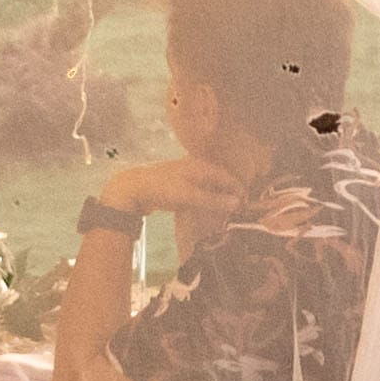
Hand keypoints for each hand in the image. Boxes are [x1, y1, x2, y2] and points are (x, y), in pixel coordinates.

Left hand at [85, 156, 230, 232]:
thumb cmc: (161, 189)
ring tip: (226, 214)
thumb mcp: (189, 196)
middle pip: (219, 181)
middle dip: (230, 195)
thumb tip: (238, 203)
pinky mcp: (177, 187)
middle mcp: (195, 168)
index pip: (227, 177)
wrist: (131, 190)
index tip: (248, 206)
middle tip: (239, 212)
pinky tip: (207, 212)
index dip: (239, 190)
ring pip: (208, 187)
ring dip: (218, 199)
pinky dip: (206, 201)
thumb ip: (214, 200)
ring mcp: (185, 177)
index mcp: (200, 166)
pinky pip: (198, 193)